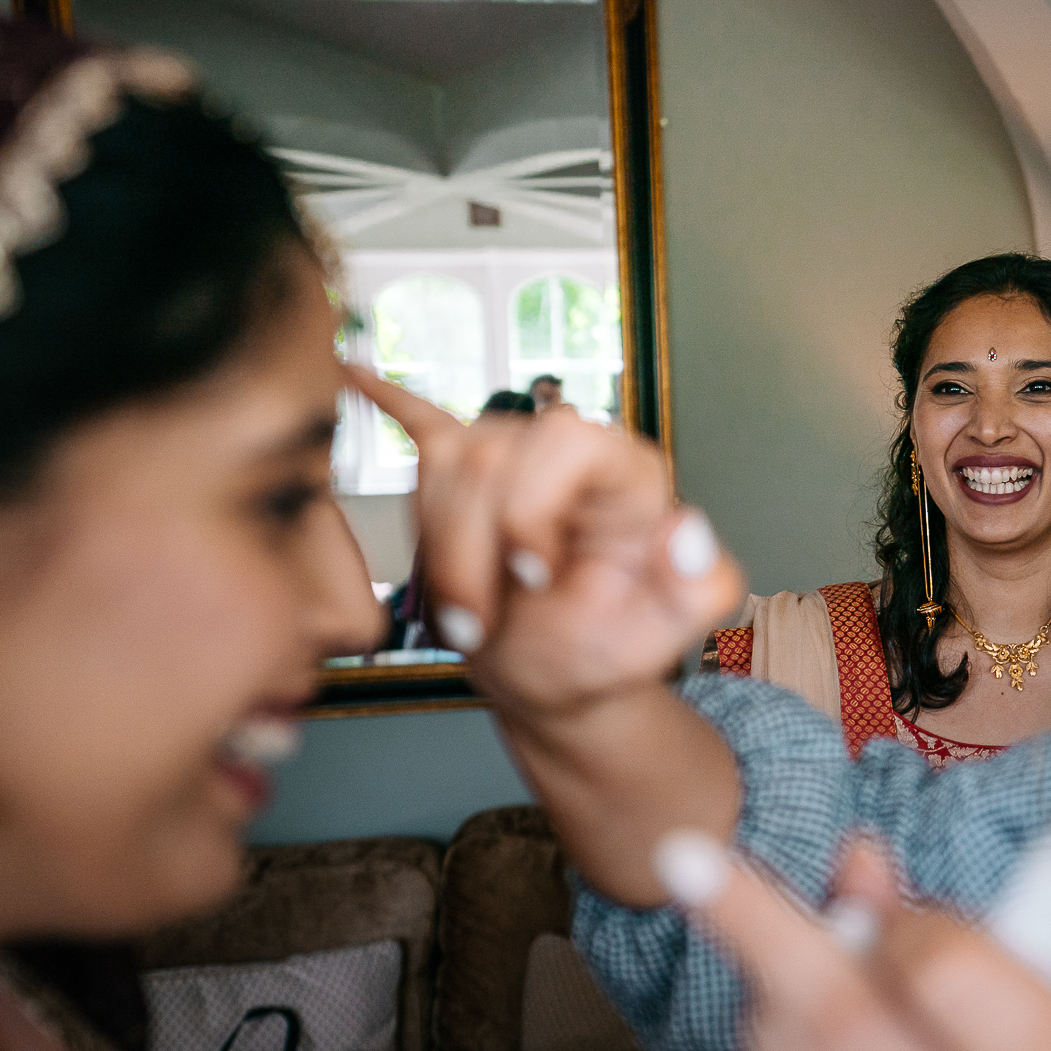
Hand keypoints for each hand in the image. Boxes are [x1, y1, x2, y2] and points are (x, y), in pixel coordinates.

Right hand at [348, 367, 743, 713]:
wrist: (556, 674)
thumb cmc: (606, 648)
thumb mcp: (662, 634)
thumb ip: (696, 587)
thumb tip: (690, 529)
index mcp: (624, 472)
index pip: (566, 439)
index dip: (533, 505)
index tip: (532, 575)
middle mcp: (564, 449)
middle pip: (486, 461)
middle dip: (470, 554)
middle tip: (481, 625)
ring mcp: (508, 456)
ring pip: (439, 471)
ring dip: (440, 555)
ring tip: (465, 618)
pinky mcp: (460, 474)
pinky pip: (421, 422)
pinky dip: (388, 402)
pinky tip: (355, 377)